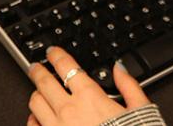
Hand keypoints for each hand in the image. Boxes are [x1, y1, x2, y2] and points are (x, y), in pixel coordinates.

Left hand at [27, 46, 151, 125]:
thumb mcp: (140, 110)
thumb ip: (129, 86)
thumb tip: (119, 69)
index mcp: (90, 98)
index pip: (66, 66)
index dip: (56, 55)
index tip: (52, 52)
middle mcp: (68, 111)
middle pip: (43, 82)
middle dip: (37, 70)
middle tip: (35, 67)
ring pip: (34, 103)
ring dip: (36, 94)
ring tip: (38, 92)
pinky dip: (33, 119)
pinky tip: (37, 118)